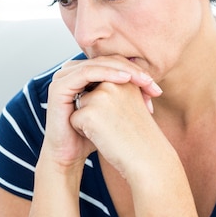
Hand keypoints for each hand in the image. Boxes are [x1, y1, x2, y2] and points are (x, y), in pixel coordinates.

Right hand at [41, 55, 162, 168]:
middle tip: (152, 83)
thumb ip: (127, 95)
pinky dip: (107, 73)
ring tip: (143, 80)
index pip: (114, 63)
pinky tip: (124, 79)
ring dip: (124, 70)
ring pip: (99, 64)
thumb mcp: (116, 110)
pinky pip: (87, 72)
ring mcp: (63, 76)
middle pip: (108, 61)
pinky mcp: (59, 85)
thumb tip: (154, 86)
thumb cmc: (94, 135)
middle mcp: (72, 71)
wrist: (71, 155)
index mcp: (84, 73)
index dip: (136, 71)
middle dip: (133, 71)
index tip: (156, 89)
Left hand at [69, 79, 167, 178]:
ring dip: (89, 120)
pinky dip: (83, 132)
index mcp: (125, 80)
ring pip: (79, 105)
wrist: (147, 160)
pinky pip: (74, 120)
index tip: (124, 119)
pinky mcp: (89, 113)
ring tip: (111, 131)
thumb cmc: (139, 137)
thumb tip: (88, 92)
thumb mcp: (131, 106)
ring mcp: (100, 97)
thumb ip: (115, 93)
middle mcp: (113, 84)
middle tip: (118, 126)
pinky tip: (103, 138)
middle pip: (88, 94)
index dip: (107, 107)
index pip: (101, 87)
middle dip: (95, 110)